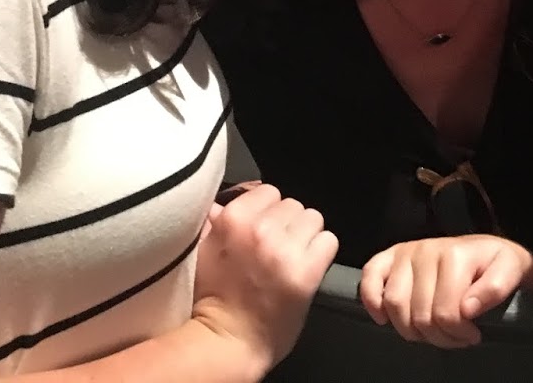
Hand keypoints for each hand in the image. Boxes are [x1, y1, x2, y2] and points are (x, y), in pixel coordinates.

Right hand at [190, 183, 337, 373]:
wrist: (229, 341)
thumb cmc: (215, 298)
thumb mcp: (204, 252)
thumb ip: (215, 221)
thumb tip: (222, 202)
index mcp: (233, 219)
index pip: (269, 191)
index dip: (269, 211)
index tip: (264, 230)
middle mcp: (260, 230)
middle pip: (293, 205)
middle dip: (288, 224)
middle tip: (278, 248)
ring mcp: (284, 250)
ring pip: (314, 219)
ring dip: (307, 236)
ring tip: (294, 257)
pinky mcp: (307, 271)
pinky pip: (328, 241)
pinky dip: (322, 252)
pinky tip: (308, 266)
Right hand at [358, 234, 532, 348]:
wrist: (485, 249)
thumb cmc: (495, 264)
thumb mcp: (509, 272)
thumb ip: (494, 289)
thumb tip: (468, 308)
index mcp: (454, 255)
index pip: (445, 313)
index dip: (458, 334)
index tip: (472, 336)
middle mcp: (425, 250)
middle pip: (419, 314)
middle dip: (438, 336)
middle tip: (453, 338)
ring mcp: (405, 253)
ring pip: (394, 304)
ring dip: (409, 329)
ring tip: (430, 331)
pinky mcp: (390, 255)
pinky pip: (370, 276)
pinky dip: (371, 300)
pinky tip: (383, 318)